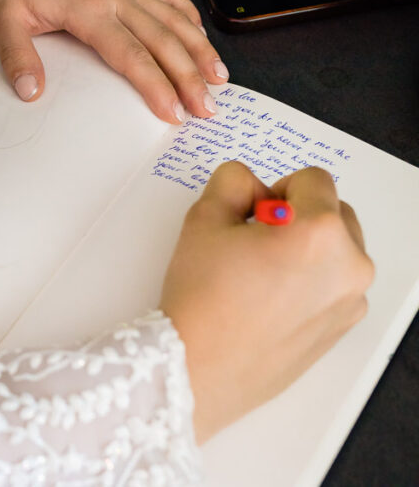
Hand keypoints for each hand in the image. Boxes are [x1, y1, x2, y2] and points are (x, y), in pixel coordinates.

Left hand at [0, 0, 227, 123]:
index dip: (155, 84)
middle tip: (207, 109)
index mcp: (87, 7)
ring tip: (220, 79)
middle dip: (189, 76)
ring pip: (173, 19)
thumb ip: (16, 57)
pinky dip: (187, 17)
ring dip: (199, 49)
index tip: (172, 112)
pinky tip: (201, 36)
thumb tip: (30, 92)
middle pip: (163, 40)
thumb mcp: (1, 19)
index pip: (130, 54)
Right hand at [159, 162, 372, 442]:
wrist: (197, 368)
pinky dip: (310, 282)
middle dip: (298, 217)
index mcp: (320, 231)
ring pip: (337, 251)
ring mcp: (350, 301)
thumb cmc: (200, 299)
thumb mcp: (203, 219)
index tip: (251, 215)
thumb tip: (250, 185)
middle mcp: (349, 265)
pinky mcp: (342, 328)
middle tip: (252, 242)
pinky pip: (334, 286)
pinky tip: (267, 300)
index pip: (313, 180)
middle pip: (335, 213)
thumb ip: (232, 183)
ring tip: (258, 275)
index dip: (275, 189)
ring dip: (307, 249)